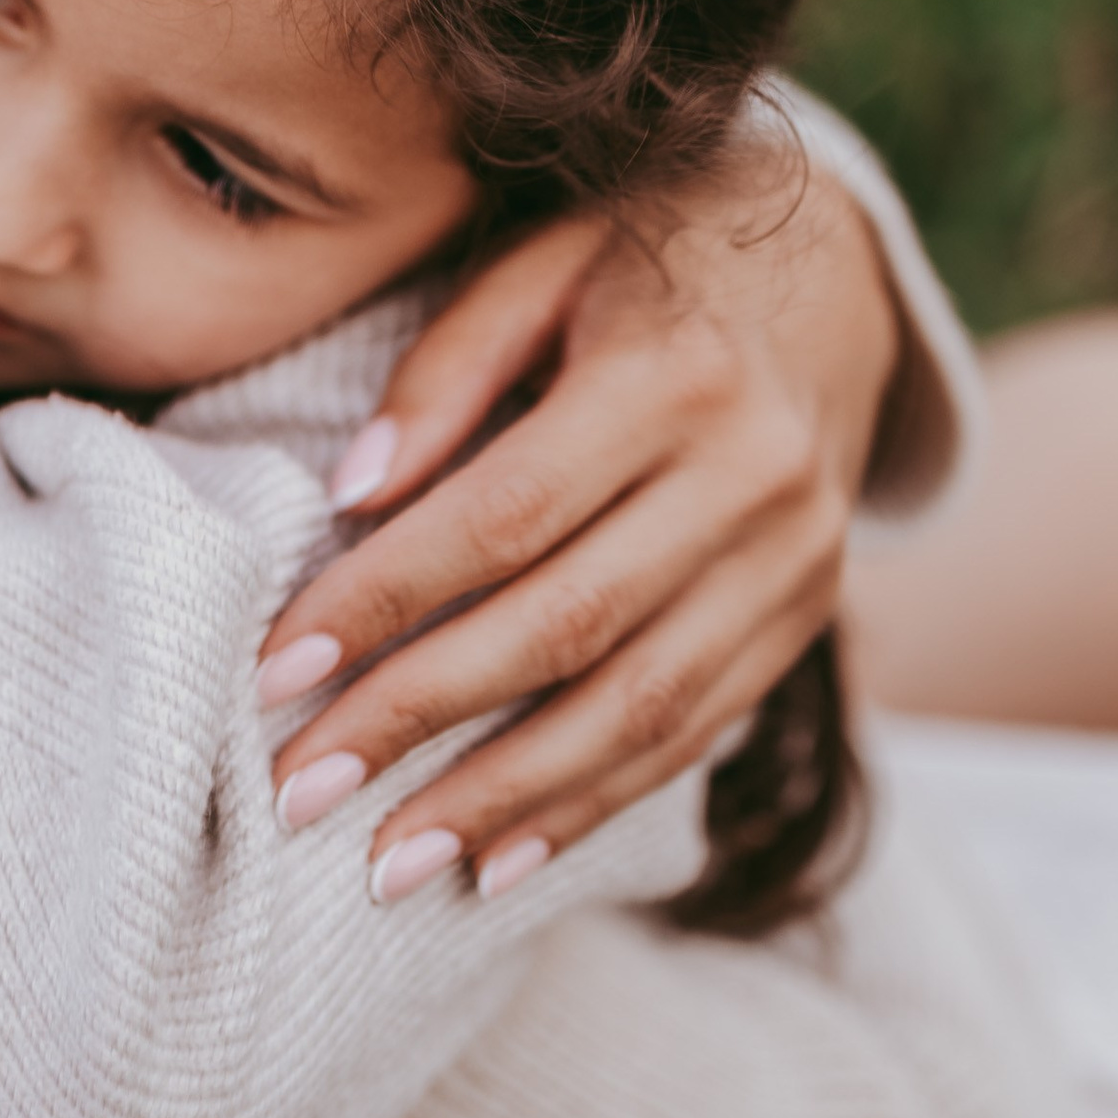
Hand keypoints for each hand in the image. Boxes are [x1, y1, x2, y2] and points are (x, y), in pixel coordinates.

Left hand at [256, 145, 900, 898]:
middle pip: (565, 625)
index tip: (277, 670)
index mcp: (676, 373)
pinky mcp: (810, 613)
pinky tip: (500, 859)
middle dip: (420, 720)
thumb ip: (445, 369)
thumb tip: (347, 494)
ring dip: (504, 800)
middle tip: (298, 789)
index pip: (504, 514)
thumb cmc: (651, 254)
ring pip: (640, 707)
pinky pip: (696, 730)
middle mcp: (753, 476)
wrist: (839, 268)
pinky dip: (595, 804)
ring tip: (386, 863)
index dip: (385, 600)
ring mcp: (797, 557)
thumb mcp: (544, 261)